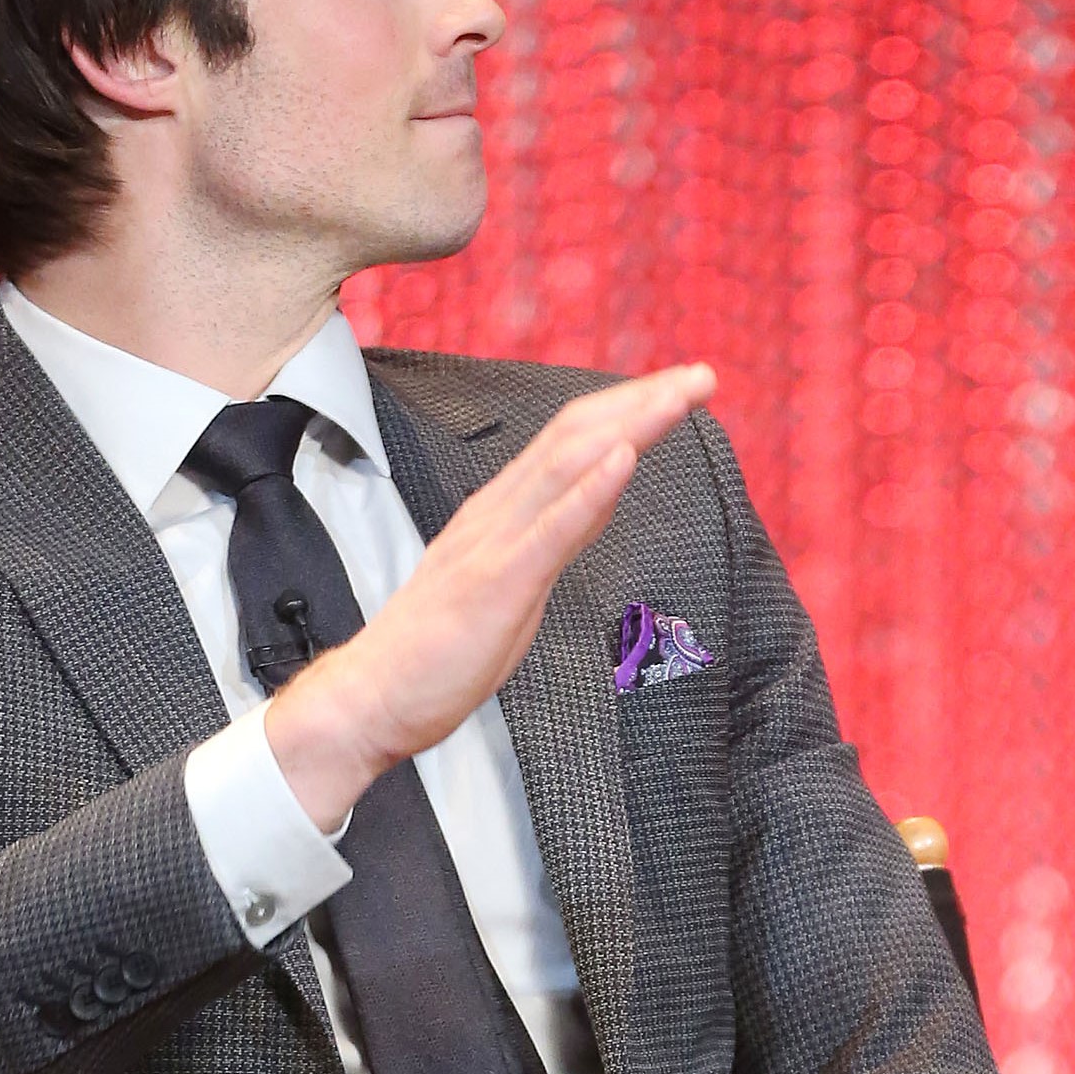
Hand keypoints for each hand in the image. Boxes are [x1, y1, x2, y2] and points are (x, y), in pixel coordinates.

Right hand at [264, 362, 716, 827]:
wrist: (371, 697)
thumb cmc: (441, 647)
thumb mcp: (521, 576)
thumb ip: (562, 531)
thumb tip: (607, 490)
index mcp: (503, 508)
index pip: (572, 437)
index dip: (628, 406)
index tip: (681, 387)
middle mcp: (498, 510)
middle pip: (576, 435)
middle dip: (642, 400)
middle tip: (702, 375)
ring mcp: (495, 542)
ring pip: (569, 464)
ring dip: (630, 425)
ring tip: (679, 396)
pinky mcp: (496, 582)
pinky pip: (549, 529)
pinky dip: (590, 489)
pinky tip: (625, 459)